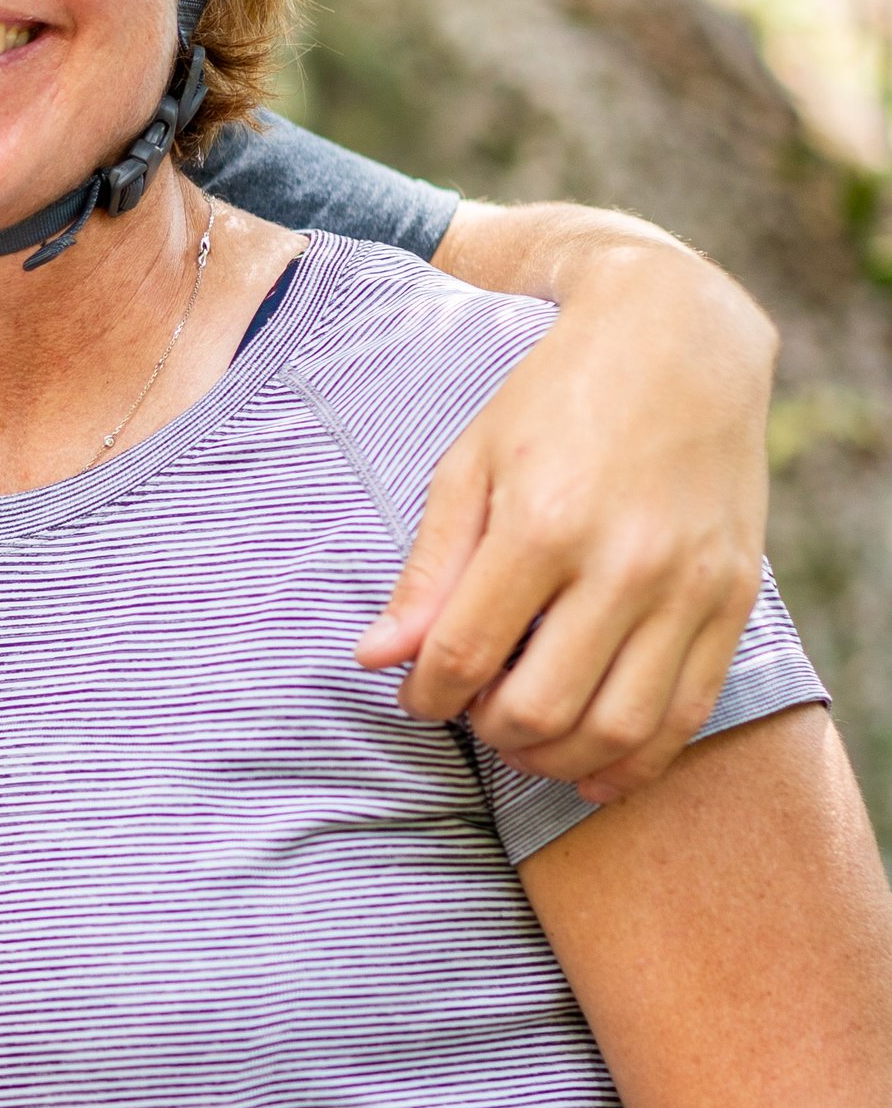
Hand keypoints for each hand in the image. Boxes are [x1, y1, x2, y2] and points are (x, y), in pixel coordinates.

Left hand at [358, 242, 772, 794]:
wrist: (679, 341)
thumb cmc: (554, 400)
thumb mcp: (470, 464)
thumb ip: (428, 569)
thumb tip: (375, 659)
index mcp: (542, 523)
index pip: (465, 654)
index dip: (427, 695)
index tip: (418, 695)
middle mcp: (624, 562)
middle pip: (539, 707)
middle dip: (487, 731)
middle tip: (473, 711)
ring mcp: (688, 586)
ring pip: (615, 728)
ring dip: (555, 760)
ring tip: (524, 740)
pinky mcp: (733, 598)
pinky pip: (686, 713)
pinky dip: (635, 761)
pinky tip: (592, 766)